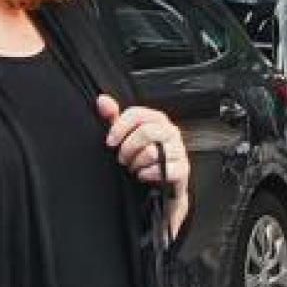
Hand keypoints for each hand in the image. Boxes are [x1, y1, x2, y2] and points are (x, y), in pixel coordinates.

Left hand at [95, 92, 190, 235]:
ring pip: (153, 152)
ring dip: (137, 164)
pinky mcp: (183, 169)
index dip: (120, 128)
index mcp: (157, 121)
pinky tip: (144, 176)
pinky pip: (163, 170)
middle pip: (146, 132)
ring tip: (135, 168)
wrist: (157, 186)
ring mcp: (179, 150)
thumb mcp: (125, 136)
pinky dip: (148, 175)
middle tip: (123, 159)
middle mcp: (171, 132)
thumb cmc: (141, 158)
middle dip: (128, 149)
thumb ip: (113, 118)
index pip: (138, 114)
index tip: (110, 142)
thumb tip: (102, 100)